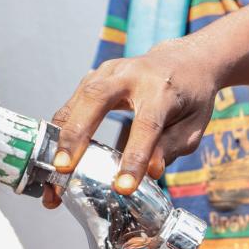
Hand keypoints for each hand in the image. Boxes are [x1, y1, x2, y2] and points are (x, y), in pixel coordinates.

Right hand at [42, 38, 217, 207]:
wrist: (184, 61)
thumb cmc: (191, 99)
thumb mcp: (193, 126)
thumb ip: (173, 147)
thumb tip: (153, 171)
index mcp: (162, 88)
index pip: (146, 126)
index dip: (134, 158)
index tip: (123, 187)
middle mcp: (131, 74)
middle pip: (97, 99)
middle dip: (78, 135)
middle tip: (64, 168)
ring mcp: (110, 70)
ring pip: (79, 98)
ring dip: (62, 135)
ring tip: (55, 170)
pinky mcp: (95, 75)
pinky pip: (74, 101)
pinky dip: (62, 128)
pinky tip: (55, 152)